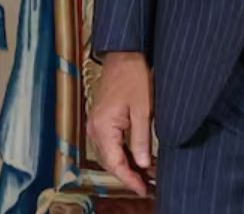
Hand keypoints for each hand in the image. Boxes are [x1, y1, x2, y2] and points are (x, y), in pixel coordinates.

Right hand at [87, 52, 154, 194]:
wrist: (124, 55)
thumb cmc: (134, 77)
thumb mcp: (144, 109)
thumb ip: (141, 138)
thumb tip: (143, 164)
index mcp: (103, 128)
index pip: (115, 163)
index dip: (129, 179)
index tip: (144, 189)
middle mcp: (95, 129)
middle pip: (110, 162)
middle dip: (128, 175)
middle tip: (148, 185)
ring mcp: (96, 124)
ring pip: (110, 154)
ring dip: (126, 166)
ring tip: (147, 175)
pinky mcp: (102, 120)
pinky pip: (110, 144)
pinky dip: (123, 153)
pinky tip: (138, 157)